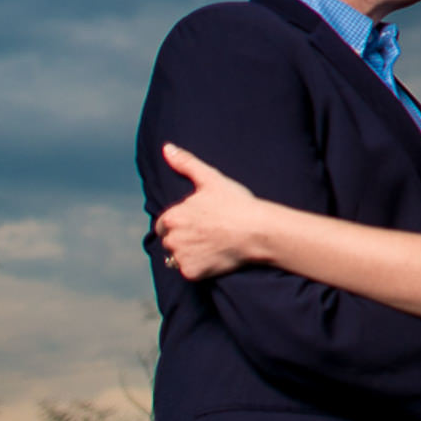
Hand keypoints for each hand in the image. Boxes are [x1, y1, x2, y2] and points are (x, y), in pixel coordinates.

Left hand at [153, 144, 275, 279]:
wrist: (258, 230)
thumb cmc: (236, 203)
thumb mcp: (211, 179)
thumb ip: (186, 163)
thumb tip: (166, 147)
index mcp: (172, 216)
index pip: (163, 225)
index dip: (180, 224)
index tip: (198, 223)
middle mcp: (172, 238)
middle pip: (170, 242)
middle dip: (183, 239)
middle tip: (208, 235)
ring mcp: (182, 256)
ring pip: (178, 258)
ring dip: (190, 254)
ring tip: (212, 246)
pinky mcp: (192, 272)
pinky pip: (190, 272)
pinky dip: (200, 268)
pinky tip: (216, 257)